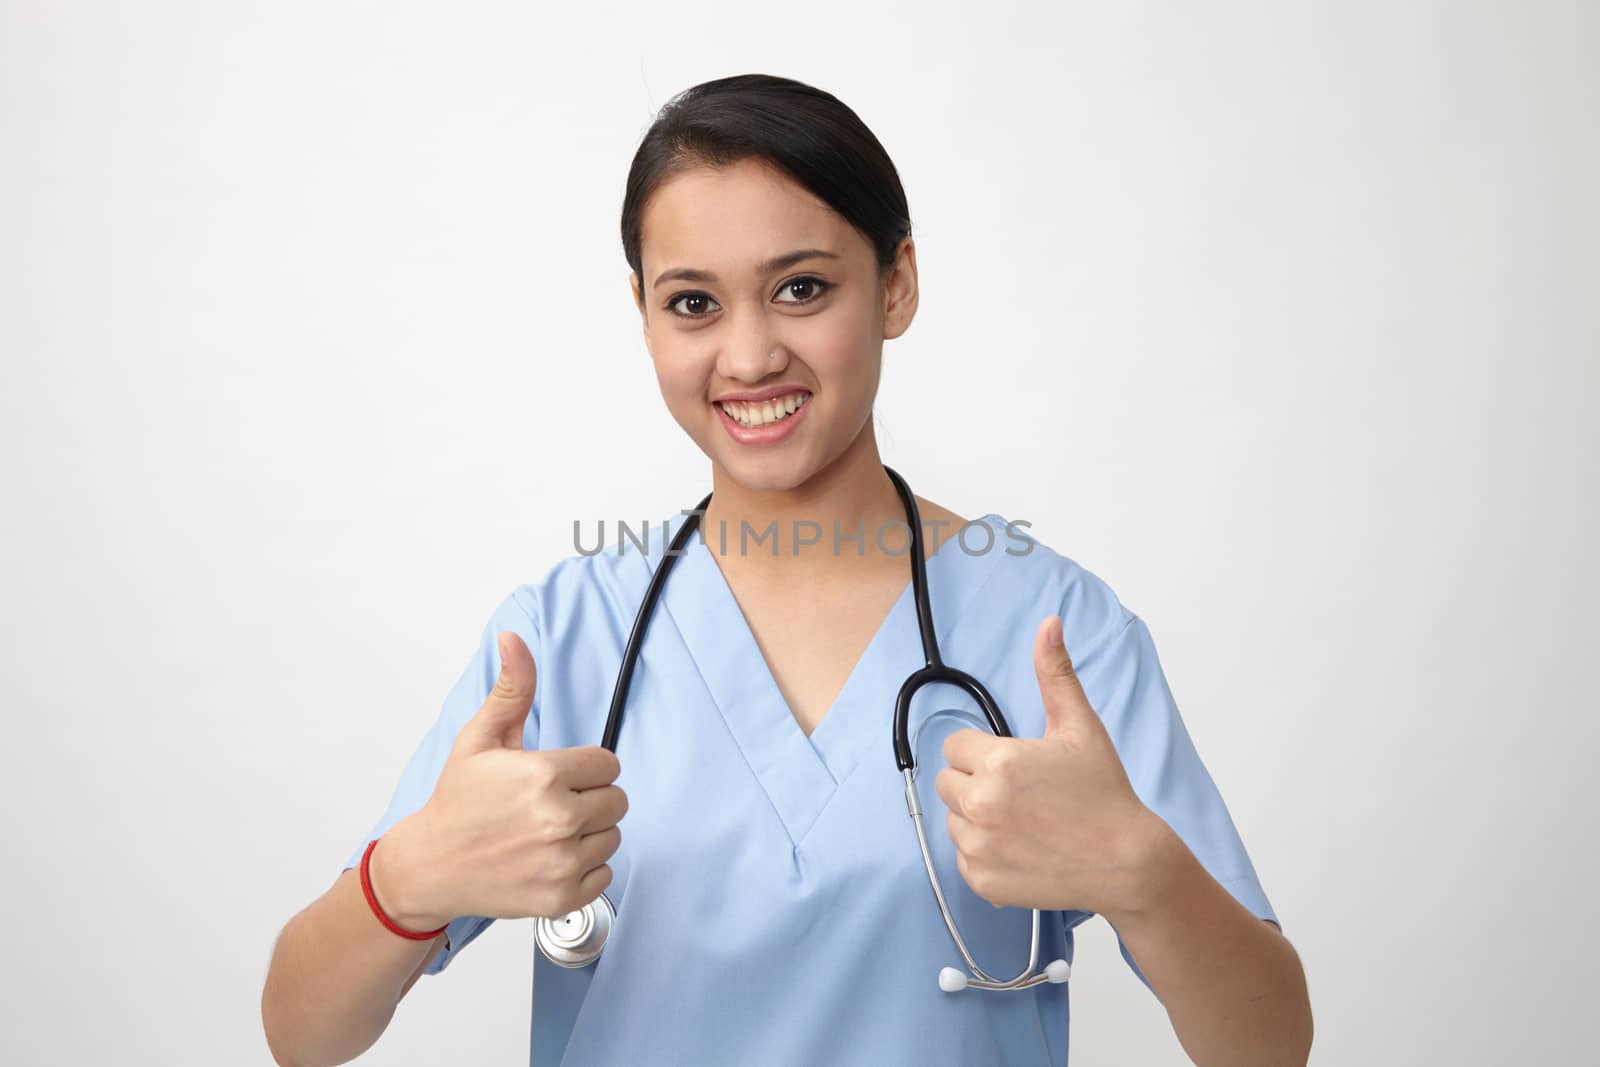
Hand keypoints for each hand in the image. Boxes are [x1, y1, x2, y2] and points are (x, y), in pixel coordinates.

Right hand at [373, 632, 627, 929]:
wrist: (429, 866)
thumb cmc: (457, 802)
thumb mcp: (480, 738)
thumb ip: (512, 688)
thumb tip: (513, 638)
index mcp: (545, 775)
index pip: (608, 765)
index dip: (584, 769)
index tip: (558, 777)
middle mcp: (558, 820)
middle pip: (617, 801)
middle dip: (590, 799)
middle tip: (551, 806)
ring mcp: (562, 862)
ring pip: (613, 837)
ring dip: (589, 835)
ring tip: (547, 833)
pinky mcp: (562, 897)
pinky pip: (605, 875)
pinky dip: (584, 869)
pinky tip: (550, 859)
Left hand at [933, 615, 1154, 915]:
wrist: (1127, 862)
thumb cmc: (1105, 794)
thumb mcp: (1080, 727)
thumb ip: (1055, 674)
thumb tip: (1049, 625)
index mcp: (998, 762)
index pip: (955, 745)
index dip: (983, 751)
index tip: (1015, 764)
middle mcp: (981, 804)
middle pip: (947, 781)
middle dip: (976, 781)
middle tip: (1021, 793)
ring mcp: (979, 846)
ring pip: (953, 819)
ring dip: (977, 818)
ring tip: (1024, 821)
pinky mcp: (982, 881)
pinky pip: (963, 857)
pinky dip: (984, 854)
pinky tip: (1021, 848)